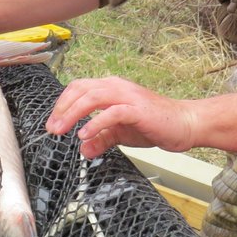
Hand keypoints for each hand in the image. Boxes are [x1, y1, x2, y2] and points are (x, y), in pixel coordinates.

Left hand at [45, 76, 196, 157]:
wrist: (185, 124)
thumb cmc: (154, 124)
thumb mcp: (121, 134)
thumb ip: (102, 139)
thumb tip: (83, 150)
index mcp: (110, 88)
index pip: (78, 88)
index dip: (62, 104)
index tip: (52, 124)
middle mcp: (116, 87)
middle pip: (80, 89)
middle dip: (62, 109)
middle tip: (52, 129)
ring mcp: (127, 96)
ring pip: (92, 96)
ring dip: (73, 113)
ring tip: (62, 130)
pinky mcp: (137, 109)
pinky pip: (112, 112)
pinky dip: (96, 122)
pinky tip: (85, 134)